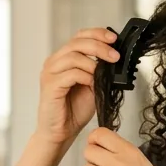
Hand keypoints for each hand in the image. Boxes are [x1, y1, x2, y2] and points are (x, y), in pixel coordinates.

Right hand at [36, 28, 118, 146]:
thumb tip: (115, 57)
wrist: (61, 132)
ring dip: (93, 63)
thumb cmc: (74, 110)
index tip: (114, 38)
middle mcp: (54, 62)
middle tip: (115, 56)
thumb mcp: (93, 85)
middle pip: (77, 42)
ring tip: (104, 73)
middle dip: (99, 47)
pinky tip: (93, 84)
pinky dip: (86, 76)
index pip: (79, 36)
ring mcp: (50, 72)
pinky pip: (71, 74)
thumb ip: (99, 70)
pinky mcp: (50, 85)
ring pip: (73, 56)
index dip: (97, 34)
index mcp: (64, 58)